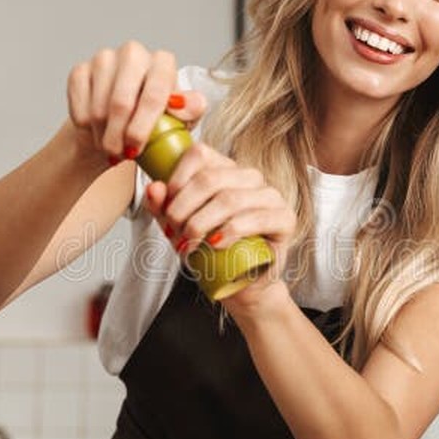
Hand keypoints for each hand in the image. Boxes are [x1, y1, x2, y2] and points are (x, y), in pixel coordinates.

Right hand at [65, 41, 205, 161]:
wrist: (121, 126)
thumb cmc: (155, 123)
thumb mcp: (181, 122)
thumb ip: (190, 111)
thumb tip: (189, 103)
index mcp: (162, 62)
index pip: (154, 92)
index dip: (143, 125)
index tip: (136, 148)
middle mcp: (134, 53)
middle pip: (121, 101)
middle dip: (119, 135)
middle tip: (119, 155)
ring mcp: (104, 59)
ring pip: (98, 108)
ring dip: (103, 136)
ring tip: (112, 148)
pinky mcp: (80, 70)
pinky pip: (80, 107)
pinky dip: (86, 128)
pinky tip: (96, 133)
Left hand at [143, 143, 295, 302]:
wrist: (240, 284)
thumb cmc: (211, 252)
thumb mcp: (178, 227)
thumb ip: (162, 207)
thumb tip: (154, 188)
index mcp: (225, 170)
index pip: (200, 154)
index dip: (176, 178)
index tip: (165, 206)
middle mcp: (250, 177)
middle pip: (210, 178)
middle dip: (183, 208)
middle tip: (174, 232)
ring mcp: (270, 196)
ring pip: (229, 199)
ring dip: (201, 223)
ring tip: (189, 244)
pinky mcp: (285, 218)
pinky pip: (255, 218)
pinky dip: (230, 232)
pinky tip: (215, 245)